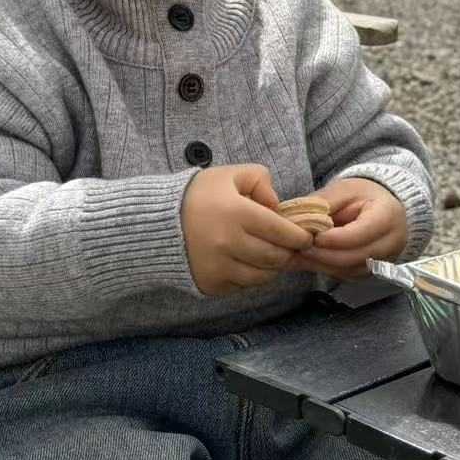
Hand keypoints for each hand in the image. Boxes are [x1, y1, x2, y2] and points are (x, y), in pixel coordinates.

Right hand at [182, 163, 314, 295]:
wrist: (155, 222)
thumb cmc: (196, 195)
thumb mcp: (229, 175)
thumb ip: (261, 181)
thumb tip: (278, 207)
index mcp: (237, 213)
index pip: (281, 231)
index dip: (299, 236)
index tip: (305, 236)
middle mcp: (229, 243)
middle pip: (275, 257)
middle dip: (288, 252)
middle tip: (291, 247)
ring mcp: (219, 266)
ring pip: (262, 276)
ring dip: (272, 267)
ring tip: (271, 255)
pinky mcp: (211, 283)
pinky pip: (242, 285)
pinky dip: (250, 276)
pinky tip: (247, 262)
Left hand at [281, 177, 407, 281]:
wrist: (381, 207)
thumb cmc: (362, 195)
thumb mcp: (343, 190)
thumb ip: (322, 204)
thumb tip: (296, 220)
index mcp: (388, 215)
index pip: (361, 233)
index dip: (334, 239)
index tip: (312, 237)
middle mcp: (392, 242)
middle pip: (356, 257)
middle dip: (324, 255)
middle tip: (300, 249)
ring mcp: (385, 260)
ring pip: (351, 270)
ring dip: (323, 265)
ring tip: (300, 255)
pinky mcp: (373, 271)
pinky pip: (348, 275)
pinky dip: (327, 269)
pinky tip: (310, 261)